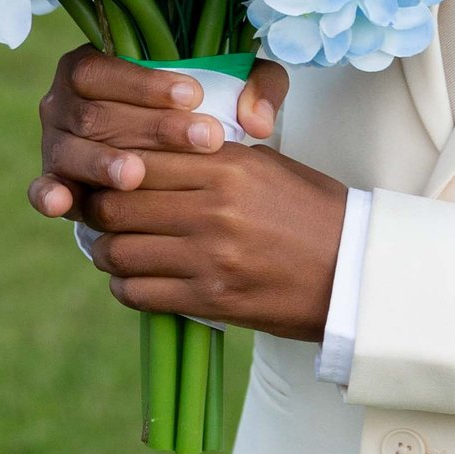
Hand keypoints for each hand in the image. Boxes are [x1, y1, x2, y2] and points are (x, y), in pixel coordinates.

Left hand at [27, 50, 347, 342]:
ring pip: (118, 250)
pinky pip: (138, 292)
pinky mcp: (211, 299)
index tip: (104, 172)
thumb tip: (148, 155)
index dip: (110, 164)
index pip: (138, 154)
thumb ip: (209, 157)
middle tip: (98, 212)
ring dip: (108, 251)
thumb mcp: (267, 166)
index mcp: (228, 165)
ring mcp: (210, 256)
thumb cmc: (312, 213)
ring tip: (116, 248)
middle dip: (98, 208)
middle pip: (116, 202)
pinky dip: (127, 286)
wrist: (356, 273)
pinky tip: (138, 279)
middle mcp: (213, 207)